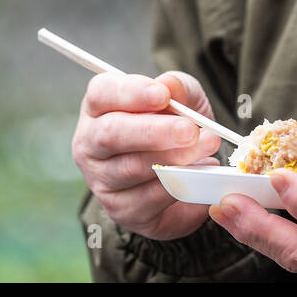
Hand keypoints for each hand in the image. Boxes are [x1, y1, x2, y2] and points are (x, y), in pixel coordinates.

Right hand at [73, 70, 222, 240]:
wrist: (184, 170)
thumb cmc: (175, 124)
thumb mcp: (184, 98)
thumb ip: (178, 87)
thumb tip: (169, 87)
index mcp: (99, 106)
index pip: (102, 93)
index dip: (131, 93)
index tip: (163, 95)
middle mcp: (90, 143)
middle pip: (110, 135)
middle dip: (154, 132)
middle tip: (190, 130)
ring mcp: (100, 179)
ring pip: (132, 169)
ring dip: (174, 159)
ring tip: (206, 149)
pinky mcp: (120, 209)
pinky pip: (148, 199)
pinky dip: (178, 186)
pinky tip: (199, 174)